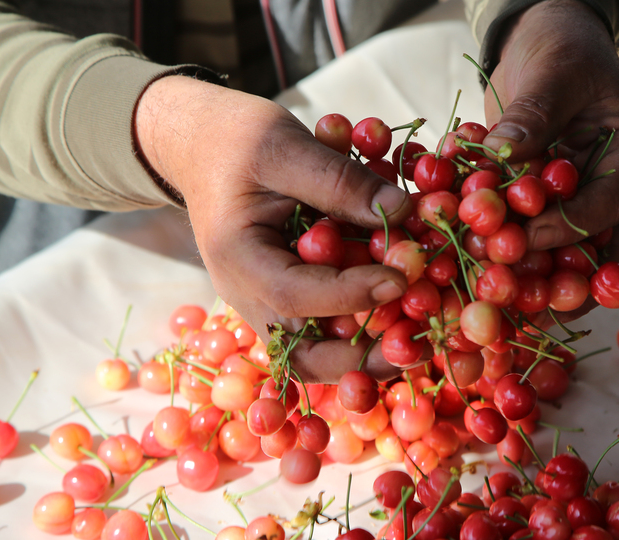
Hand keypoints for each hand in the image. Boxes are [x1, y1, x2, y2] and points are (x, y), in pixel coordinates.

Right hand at [135, 75, 413, 382]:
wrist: (202, 145)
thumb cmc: (236, 139)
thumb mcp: (286, 146)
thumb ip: (340, 181)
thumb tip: (402, 211)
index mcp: (236, 256)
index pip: (293, 294)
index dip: (350, 295)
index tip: (400, 279)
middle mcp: (249, 293)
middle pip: (302, 353)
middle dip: (360, 361)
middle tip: (415, 349)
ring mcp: (268, 302)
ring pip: (317, 353)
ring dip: (367, 355)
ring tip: (416, 342)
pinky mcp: (291, 296)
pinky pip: (326, 329)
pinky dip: (364, 327)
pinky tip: (404, 314)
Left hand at [482, 0, 618, 318]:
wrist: (543, 40)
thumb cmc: (563, 47)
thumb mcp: (554, 71)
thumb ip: (535, 111)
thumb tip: (503, 151)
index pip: (609, 207)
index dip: (568, 230)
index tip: (522, 240)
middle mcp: (606, 187)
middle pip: (596, 251)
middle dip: (561, 284)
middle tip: (522, 309)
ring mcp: (573, 200)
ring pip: (562, 256)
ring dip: (530, 280)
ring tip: (495, 308)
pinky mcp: (539, 205)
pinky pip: (524, 236)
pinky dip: (499, 251)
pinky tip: (466, 272)